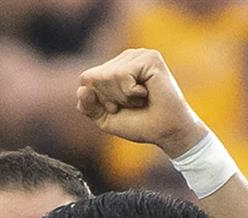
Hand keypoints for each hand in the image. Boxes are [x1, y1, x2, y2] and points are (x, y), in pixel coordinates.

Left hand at [75, 48, 208, 156]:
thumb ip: (88, 105)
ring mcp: (139, 55)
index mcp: (114, 67)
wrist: (166, 131)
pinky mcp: (150, 58)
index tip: (118, 108)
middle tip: (131, 104)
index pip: (85, 79)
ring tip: (139, 99)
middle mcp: (126, 57)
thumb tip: (81, 89)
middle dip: (109, 98)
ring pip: (107, 75)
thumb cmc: (138, 123)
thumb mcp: (104, 118)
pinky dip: (130, 92)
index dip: (97, 100)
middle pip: (94, 77)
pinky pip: (122, 75)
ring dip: (121, 96)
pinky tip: (146, 93)